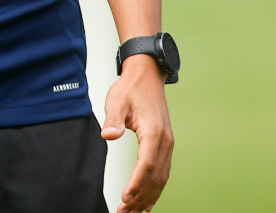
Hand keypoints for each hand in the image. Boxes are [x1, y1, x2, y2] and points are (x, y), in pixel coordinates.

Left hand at [101, 56, 173, 212]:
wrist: (147, 76)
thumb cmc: (131, 88)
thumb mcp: (117, 99)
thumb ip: (113, 118)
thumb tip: (108, 135)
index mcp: (154, 132)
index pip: (147, 164)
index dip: (137, 183)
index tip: (126, 197)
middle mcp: (165, 142)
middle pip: (155, 177)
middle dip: (140, 197)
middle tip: (124, 212)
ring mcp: (167, 145)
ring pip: (161, 179)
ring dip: (147, 197)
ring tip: (132, 212)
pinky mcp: (165, 146)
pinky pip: (163, 173)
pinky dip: (155, 190)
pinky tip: (147, 203)